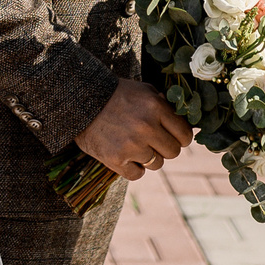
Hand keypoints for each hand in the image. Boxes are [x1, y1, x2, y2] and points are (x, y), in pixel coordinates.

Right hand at [75, 79, 193, 180]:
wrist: (79, 100)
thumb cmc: (115, 94)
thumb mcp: (143, 90)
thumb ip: (164, 105)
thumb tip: (185, 122)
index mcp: (156, 107)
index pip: (185, 135)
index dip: (180, 137)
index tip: (171, 135)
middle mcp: (146, 127)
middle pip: (173, 152)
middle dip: (164, 147)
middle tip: (151, 140)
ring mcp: (131, 145)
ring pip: (156, 164)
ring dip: (148, 157)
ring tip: (133, 144)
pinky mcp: (116, 159)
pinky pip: (137, 174)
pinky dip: (132, 167)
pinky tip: (124, 155)